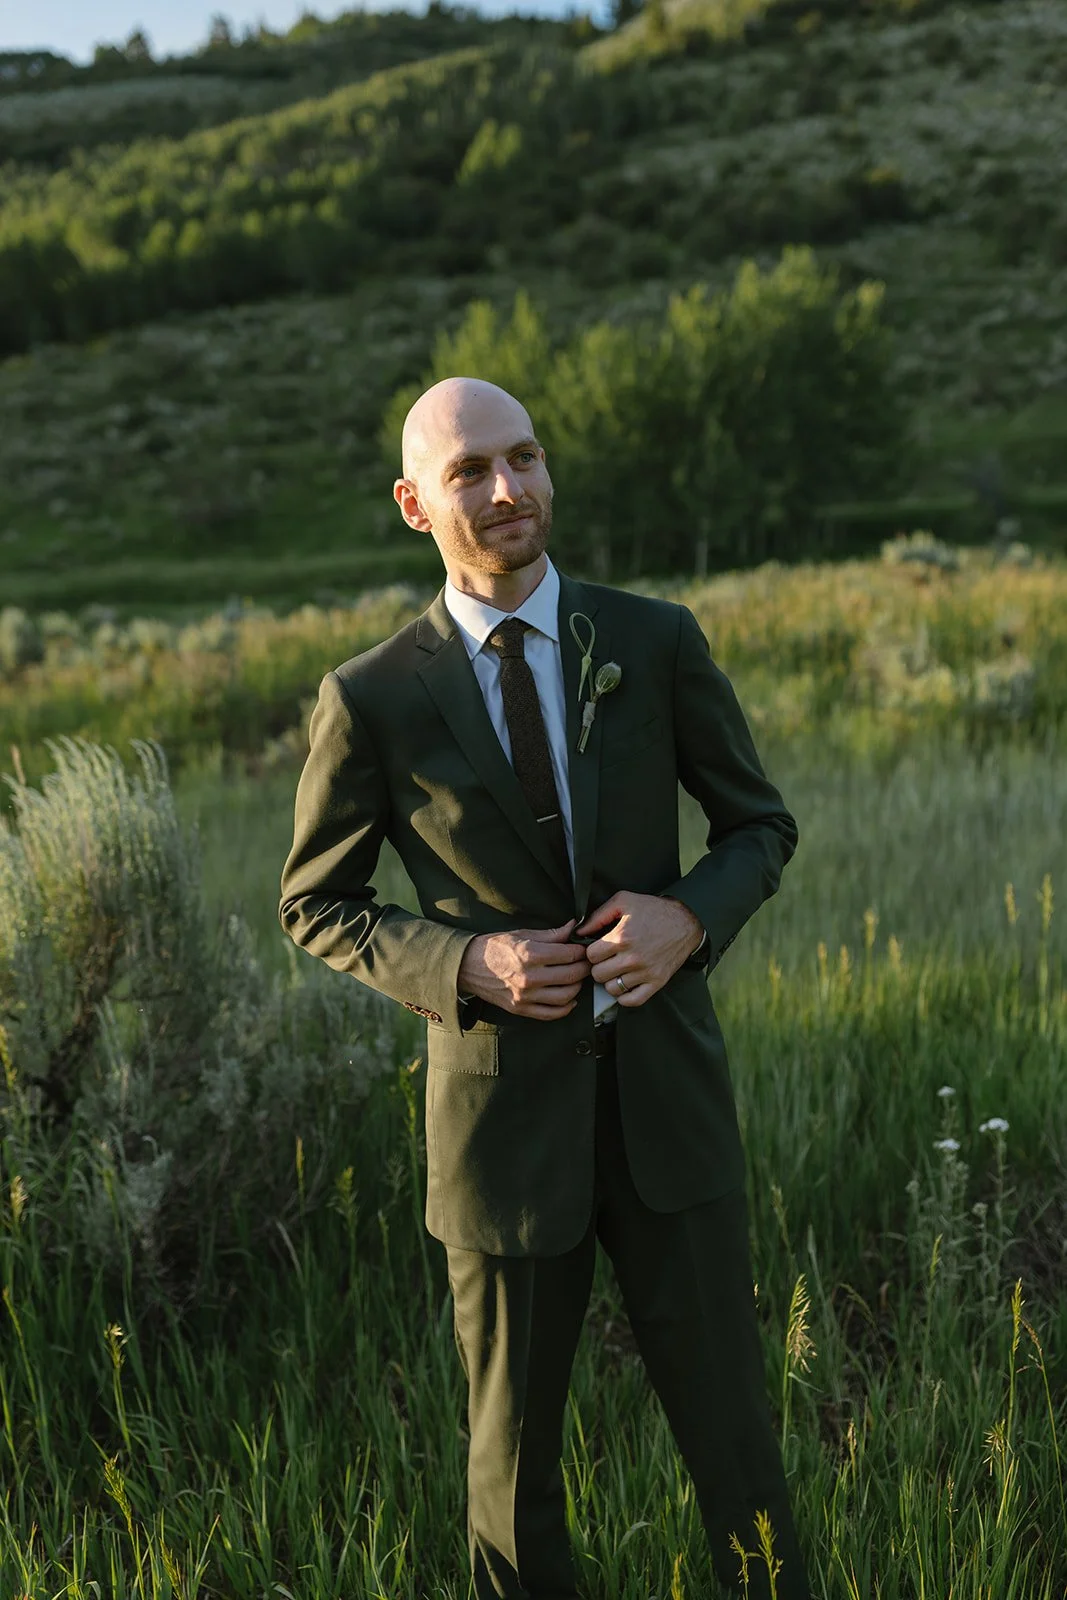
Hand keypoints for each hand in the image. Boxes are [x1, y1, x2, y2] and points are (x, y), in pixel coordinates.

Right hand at [458, 917, 591, 1020]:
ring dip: (577, 987)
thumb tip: (572, 928)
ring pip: (565, 996)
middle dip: (584, 968)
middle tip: (586, 963)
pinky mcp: (520, 1009)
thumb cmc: (494, 947)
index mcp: (529, 954)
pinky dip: (566, 1008)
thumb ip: (550, 934)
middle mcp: (529, 976)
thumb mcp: (522, 934)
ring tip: (577, 979)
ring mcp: (525, 995)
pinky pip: (551, 1013)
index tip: (584, 949)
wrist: (468, 966)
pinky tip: (570, 999)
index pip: (569, 955)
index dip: (581, 951)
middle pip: (571, 976)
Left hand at [576, 891, 703, 1007]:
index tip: (599, 948)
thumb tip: (579, 931)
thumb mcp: (624, 901)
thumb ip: (598, 915)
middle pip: (598, 974)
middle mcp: (632, 958)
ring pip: (612, 989)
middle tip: (607, 959)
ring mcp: (645, 973)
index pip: (590, 956)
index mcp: (621, 938)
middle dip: (599, 966)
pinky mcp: (657, 982)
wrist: (686, 921)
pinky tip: (625, 984)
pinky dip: (624, 996)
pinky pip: (632, 1000)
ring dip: (611, 980)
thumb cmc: (653, 910)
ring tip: (617, 969)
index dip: (592, 951)